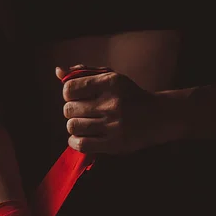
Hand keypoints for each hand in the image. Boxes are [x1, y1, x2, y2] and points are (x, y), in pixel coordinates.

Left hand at [56, 65, 182, 153]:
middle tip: (81, 112)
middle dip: (71, 111)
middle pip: (69, 109)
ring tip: (82, 124)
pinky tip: (79, 138)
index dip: (68, 93)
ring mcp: (113, 125)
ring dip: (73, 126)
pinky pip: (82, 144)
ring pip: (73, 127)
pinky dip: (74, 141)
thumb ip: (83, 73)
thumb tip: (58, 71)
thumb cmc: (128, 95)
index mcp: (111, 82)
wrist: (157, 116)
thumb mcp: (110, 77)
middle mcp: (112, 103)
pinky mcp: (114, 144)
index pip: (70, 88)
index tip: (76, 96)